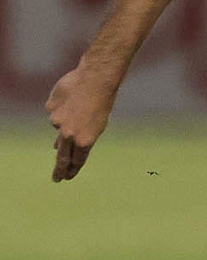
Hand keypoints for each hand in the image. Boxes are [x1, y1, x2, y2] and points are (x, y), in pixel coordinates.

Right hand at [45, 66, 116, 181]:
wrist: (97, 80)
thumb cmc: (102, 103)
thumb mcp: (96, 125)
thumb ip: (79, 138)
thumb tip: (56, 147)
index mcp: (85, 140)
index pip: (76, 161)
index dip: (71, 170)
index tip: (66, 177)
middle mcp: (69, 134)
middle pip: (62, 156)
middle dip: (60, 169)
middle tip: (57, 179)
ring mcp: (57, 121)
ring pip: (59, 126)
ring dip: (66, 122)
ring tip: (79, 109)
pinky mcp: (50, 108)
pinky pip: (54, 111)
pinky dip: (61, 107)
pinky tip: (71, 98)